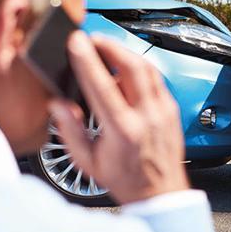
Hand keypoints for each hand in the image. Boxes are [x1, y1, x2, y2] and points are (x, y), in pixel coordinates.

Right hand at [49, 31, 189, 203]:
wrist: (160, 192)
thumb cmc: (125, 179)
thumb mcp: (88, 162)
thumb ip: (70, 131)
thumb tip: (58, 104)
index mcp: (123, 131)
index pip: (103, 85)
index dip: (87, 60)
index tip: (76, 42)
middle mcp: (147, 117)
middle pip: (132, 66)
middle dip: (110, 45)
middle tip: (93, 38)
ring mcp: (164, 111)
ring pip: (148, 68)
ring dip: (125, 52)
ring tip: (107, 48)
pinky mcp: (172, 109)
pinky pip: (157, 78)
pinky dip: (140, 67)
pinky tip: (126, 68)